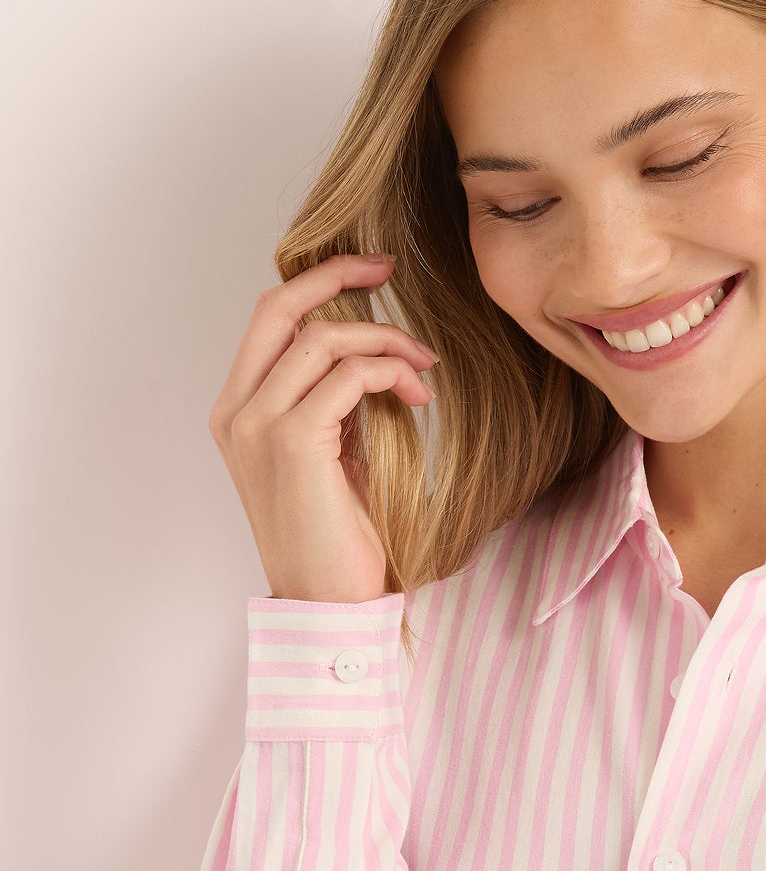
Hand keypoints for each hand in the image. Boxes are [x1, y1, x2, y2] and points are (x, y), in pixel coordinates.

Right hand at [208, 251, 435, 602]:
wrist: (327, 600)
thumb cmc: (336, 535)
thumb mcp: (334, 453)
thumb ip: (338, 401)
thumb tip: (373, 355)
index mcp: (237, 409)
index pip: (268, 318)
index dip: (318, 282)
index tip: (369, 270)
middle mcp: (237, 410)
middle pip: (280, 308)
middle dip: (338, 276)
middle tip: (390, 270)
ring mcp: (259, 425)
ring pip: (323, 339)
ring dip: (384, 341)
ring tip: (423, 367)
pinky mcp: (293, 442)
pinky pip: (347, 376)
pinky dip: (387, 372)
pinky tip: (414, 394)